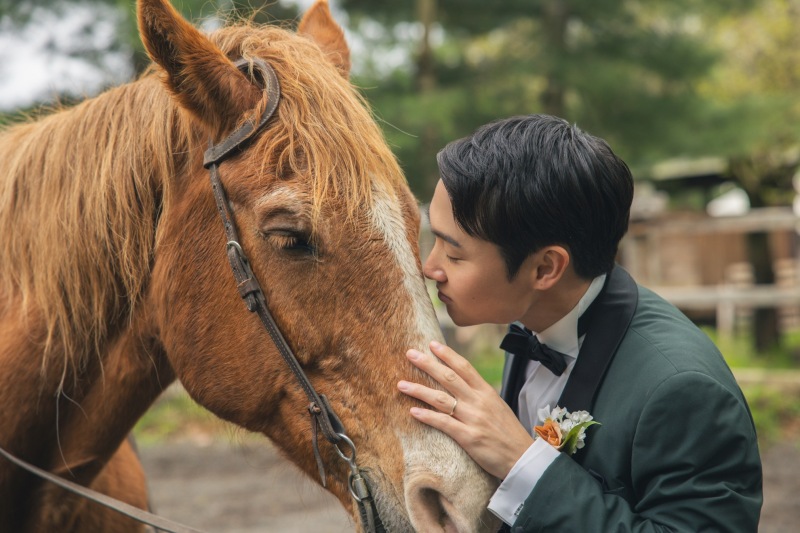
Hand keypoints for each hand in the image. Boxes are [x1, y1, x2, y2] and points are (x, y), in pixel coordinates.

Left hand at [397, 340, 532, 478]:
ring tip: (401, 384)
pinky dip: (427, 416)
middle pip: (449, 377)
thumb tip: (463, 386)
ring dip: (419, 390)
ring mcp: (473, 419)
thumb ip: (480, 396)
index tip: (432, 343)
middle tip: (410, 353)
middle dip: (427, 364)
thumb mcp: (497, 407)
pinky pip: (444, 423)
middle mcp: (478, 402)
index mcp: (486, 392)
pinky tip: (413, 411)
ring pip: (441, 399)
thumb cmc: (508, 434)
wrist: (523, 458)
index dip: (447, 354)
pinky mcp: (469, 438)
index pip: (464, 367)